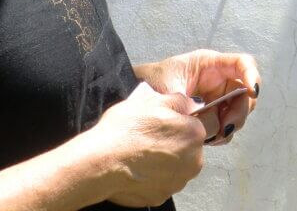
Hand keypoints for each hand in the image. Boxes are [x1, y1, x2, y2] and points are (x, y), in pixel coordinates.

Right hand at [84, 86, 206, 207]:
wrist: (102, 161)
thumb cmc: (126, 130)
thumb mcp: (153, 100)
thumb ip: (178, 101)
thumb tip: (188, 104)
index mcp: (194, 134)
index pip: (194, 124)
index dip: (176, 122)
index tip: (161, 123)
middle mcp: (193, 161)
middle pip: (187, 148)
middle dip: (172, 142)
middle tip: (148, 137)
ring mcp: (177, 182)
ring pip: (175, 167)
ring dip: (163, 161)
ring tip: (140, 152)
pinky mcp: (161, 196)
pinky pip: (160, 182)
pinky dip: (152, 177)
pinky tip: (137, 168)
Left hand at [134, 50, 259, 144]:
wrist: (137, 93)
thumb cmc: (152, 82)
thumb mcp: (169, 87)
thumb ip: (188, 100)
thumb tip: (205, 116)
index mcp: (210, 64)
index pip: (242, 63)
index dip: (252, 75)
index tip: (253, 92)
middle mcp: (218, 79)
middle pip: (246, 91)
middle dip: (241, 110)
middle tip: (226, 126)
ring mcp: (217, 96)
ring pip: (239, 109)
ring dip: (232, 124)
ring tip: (215, 135)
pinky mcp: (213, 113)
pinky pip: (227, 123)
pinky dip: (223, 133)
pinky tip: (209, 138)